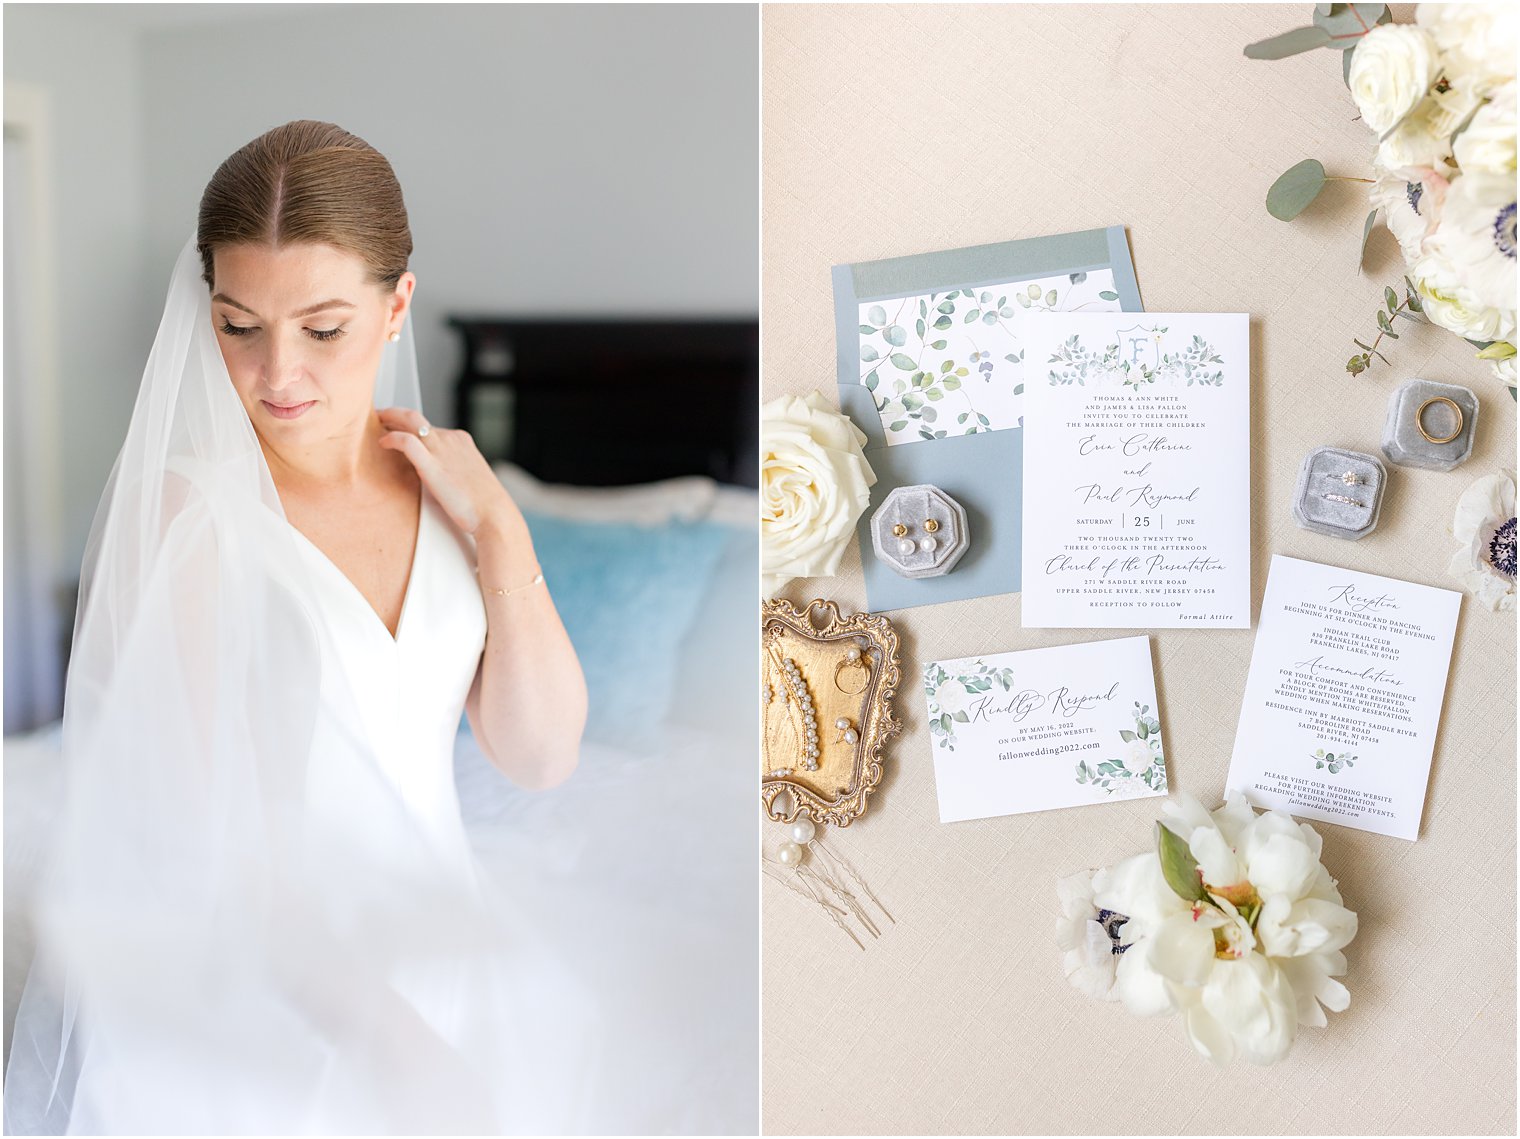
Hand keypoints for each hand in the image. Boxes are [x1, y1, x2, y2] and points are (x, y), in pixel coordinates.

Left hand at [375, 407, 519, 536]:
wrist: (494, 515)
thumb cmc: (482, 504)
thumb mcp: (467, 478)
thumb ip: (451, 470)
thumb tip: (438, 476)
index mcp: (461, 441)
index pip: (428, 425)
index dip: (407, 424)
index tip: (393, 427)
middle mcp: (451, 439)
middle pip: (415, 417)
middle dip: (393, 414)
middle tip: (376, 418)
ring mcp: (442, 449)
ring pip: (409, 420)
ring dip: (388, 418)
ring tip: (373, 423)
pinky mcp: (432, 465)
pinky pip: (407, 442)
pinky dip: (392, 438)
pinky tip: (382, 442)